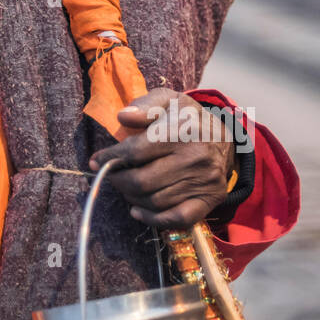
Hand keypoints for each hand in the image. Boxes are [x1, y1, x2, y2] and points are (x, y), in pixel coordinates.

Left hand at [88, 88, 233, 228]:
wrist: (223, 138)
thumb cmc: (186, 118)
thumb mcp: (168, 100)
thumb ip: (145, 106)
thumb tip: (123, 117)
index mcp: (183, 131)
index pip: (136, 151)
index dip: (111, 158)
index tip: (96, 160)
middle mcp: (196, 158)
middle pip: (143, 181)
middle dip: (118, 180)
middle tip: (111, 175)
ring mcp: (205, 181)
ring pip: (155, 201)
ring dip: (131, 198)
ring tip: (125, 187)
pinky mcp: (210, 199)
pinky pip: (178, 218)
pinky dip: (153, 219)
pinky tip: (137, 211)